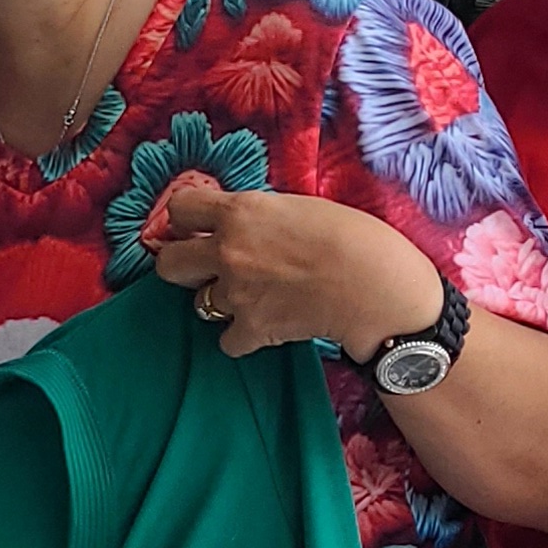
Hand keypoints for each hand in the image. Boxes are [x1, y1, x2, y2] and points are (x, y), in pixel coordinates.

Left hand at [149, 176, 441, 363]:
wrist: (377, 288)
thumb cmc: (354, 238)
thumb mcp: (299, 207)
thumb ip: (261, 215)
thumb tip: (245, 223)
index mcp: (241, 211)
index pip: (180, 209)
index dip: (186, 220)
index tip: (199, 227)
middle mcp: (228, 251)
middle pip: (169, 264)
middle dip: (184, 266)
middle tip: (207, 268)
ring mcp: (237, 293)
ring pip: (200, 304)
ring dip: (222, 302)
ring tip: (254, 297)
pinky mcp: (252, 330)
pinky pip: (227, 340)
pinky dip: (243, 337)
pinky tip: (267, 325)